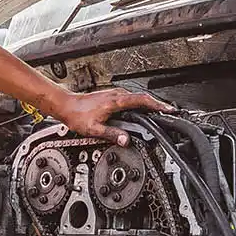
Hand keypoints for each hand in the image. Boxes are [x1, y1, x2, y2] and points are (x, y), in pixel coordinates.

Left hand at [48, 86, 173, 145]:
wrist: (66, 106)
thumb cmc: (77, 115)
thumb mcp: (94, 129)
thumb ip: (112, 134)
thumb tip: (126, 140)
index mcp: (115, 101)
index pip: (142, 101)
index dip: (157, 105)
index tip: (168, 109)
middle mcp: (117, 95)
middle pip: (143, 98)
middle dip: (157, 105)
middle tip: (169, 113)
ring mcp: (115, 95)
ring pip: (137, 99)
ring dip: (148, 105)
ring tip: (159, 113)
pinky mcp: (113, 97)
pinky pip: (131, 100)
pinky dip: (139, 105)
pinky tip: (141, 112)